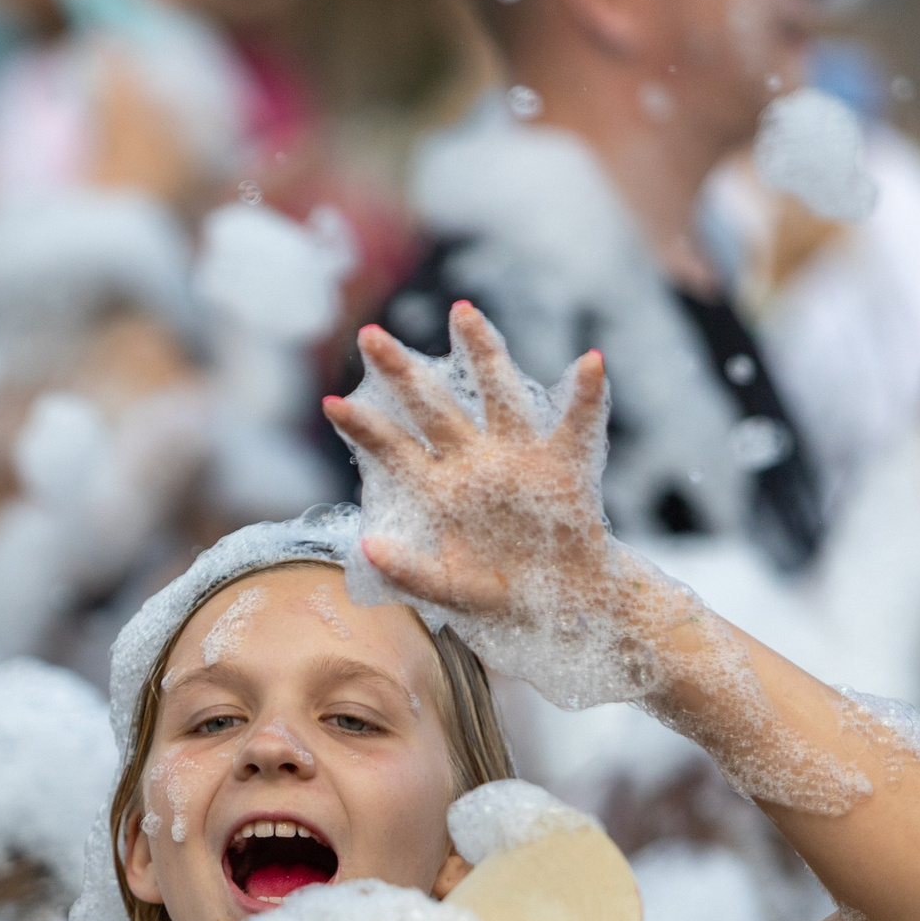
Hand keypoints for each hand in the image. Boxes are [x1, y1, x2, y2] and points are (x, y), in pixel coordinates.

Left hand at [323, 305, 713, 714]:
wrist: (559, 604)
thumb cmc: (499, 594)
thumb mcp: (449, 591)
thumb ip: (409, 572)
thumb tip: (366, 546)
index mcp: (441, 489)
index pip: (396, 448)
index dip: (366, 426)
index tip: (329, 403)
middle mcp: (474, 461)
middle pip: (431, 406)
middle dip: (400, 371)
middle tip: (366, 335)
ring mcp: (516, 456)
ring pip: (498, 394)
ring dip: (483, 353)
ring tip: (463, 315)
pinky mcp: (563, 464)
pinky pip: (579, 423)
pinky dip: (587, 394)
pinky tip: (590, 363)